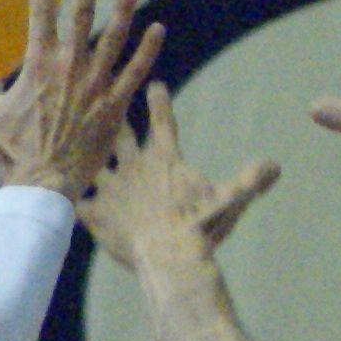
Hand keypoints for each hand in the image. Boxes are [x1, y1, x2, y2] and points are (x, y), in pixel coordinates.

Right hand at [0, 0, 162, 195]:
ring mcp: (95, 86)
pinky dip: (147, 51)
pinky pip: (135, 73)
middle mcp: (69, 68)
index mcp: (38, 65)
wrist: (43, 185)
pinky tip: (158, 29)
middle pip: (82, 15)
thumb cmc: (12, 151)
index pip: (40, 12)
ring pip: (114, 37)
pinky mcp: (114, 107)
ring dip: (124, 7)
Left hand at [80, 83, 281, 276]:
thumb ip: (250, 180)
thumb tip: (277, 165)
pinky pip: (78, 204)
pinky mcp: (96, 213)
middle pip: (118, 133)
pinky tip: (63, 199)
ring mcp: (111, 188)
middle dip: (110, 115)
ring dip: (84, 156)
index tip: (154, 86)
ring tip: (72, 148)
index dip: (159, 102)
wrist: (168, 255)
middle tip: (100, 101)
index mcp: (164, 159)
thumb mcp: (230, 201)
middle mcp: (133, 165)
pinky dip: (73, 202)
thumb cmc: (200, 227)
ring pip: (92, 163)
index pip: (163, 122)